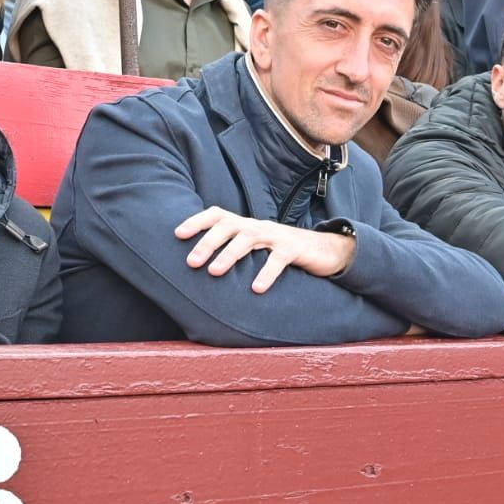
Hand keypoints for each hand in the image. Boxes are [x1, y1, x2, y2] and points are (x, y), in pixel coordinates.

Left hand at [176, 206, 356, 293]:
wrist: (325, 250)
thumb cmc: (282, 252)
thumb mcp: (256, 248)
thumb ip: (234, 251)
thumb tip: (201, 267)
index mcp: (246, 225)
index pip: (218, 215)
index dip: (197, 221)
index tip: (177, 234)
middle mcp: (258, 226)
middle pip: (229, 226)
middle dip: (208, 242)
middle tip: (191, 262)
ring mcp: (277, 236)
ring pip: (249, 238)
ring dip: (229, 255)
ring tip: (213, 272)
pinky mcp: (294, 249)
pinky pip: (278, 259)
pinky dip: (266, 273)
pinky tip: (256, 289)